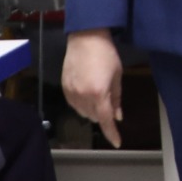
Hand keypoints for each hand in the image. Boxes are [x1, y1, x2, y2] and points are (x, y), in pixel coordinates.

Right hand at [61, 29, 126, 147]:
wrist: (85, 37)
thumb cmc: (106, 54)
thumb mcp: (117, 76)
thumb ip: (117, 99)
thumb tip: (118, 116)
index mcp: (98, 93)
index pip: (105, 120)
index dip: (111, 133)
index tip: (117, 143)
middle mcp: (83, 96)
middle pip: (94, 117)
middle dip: (103, 116)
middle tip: (109, 103)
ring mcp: (71, 92)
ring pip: (82, 112)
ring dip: (92, 111)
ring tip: (98, 96)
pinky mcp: (64, 87)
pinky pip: (73, 104)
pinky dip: (81, 104)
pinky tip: (87, 94)